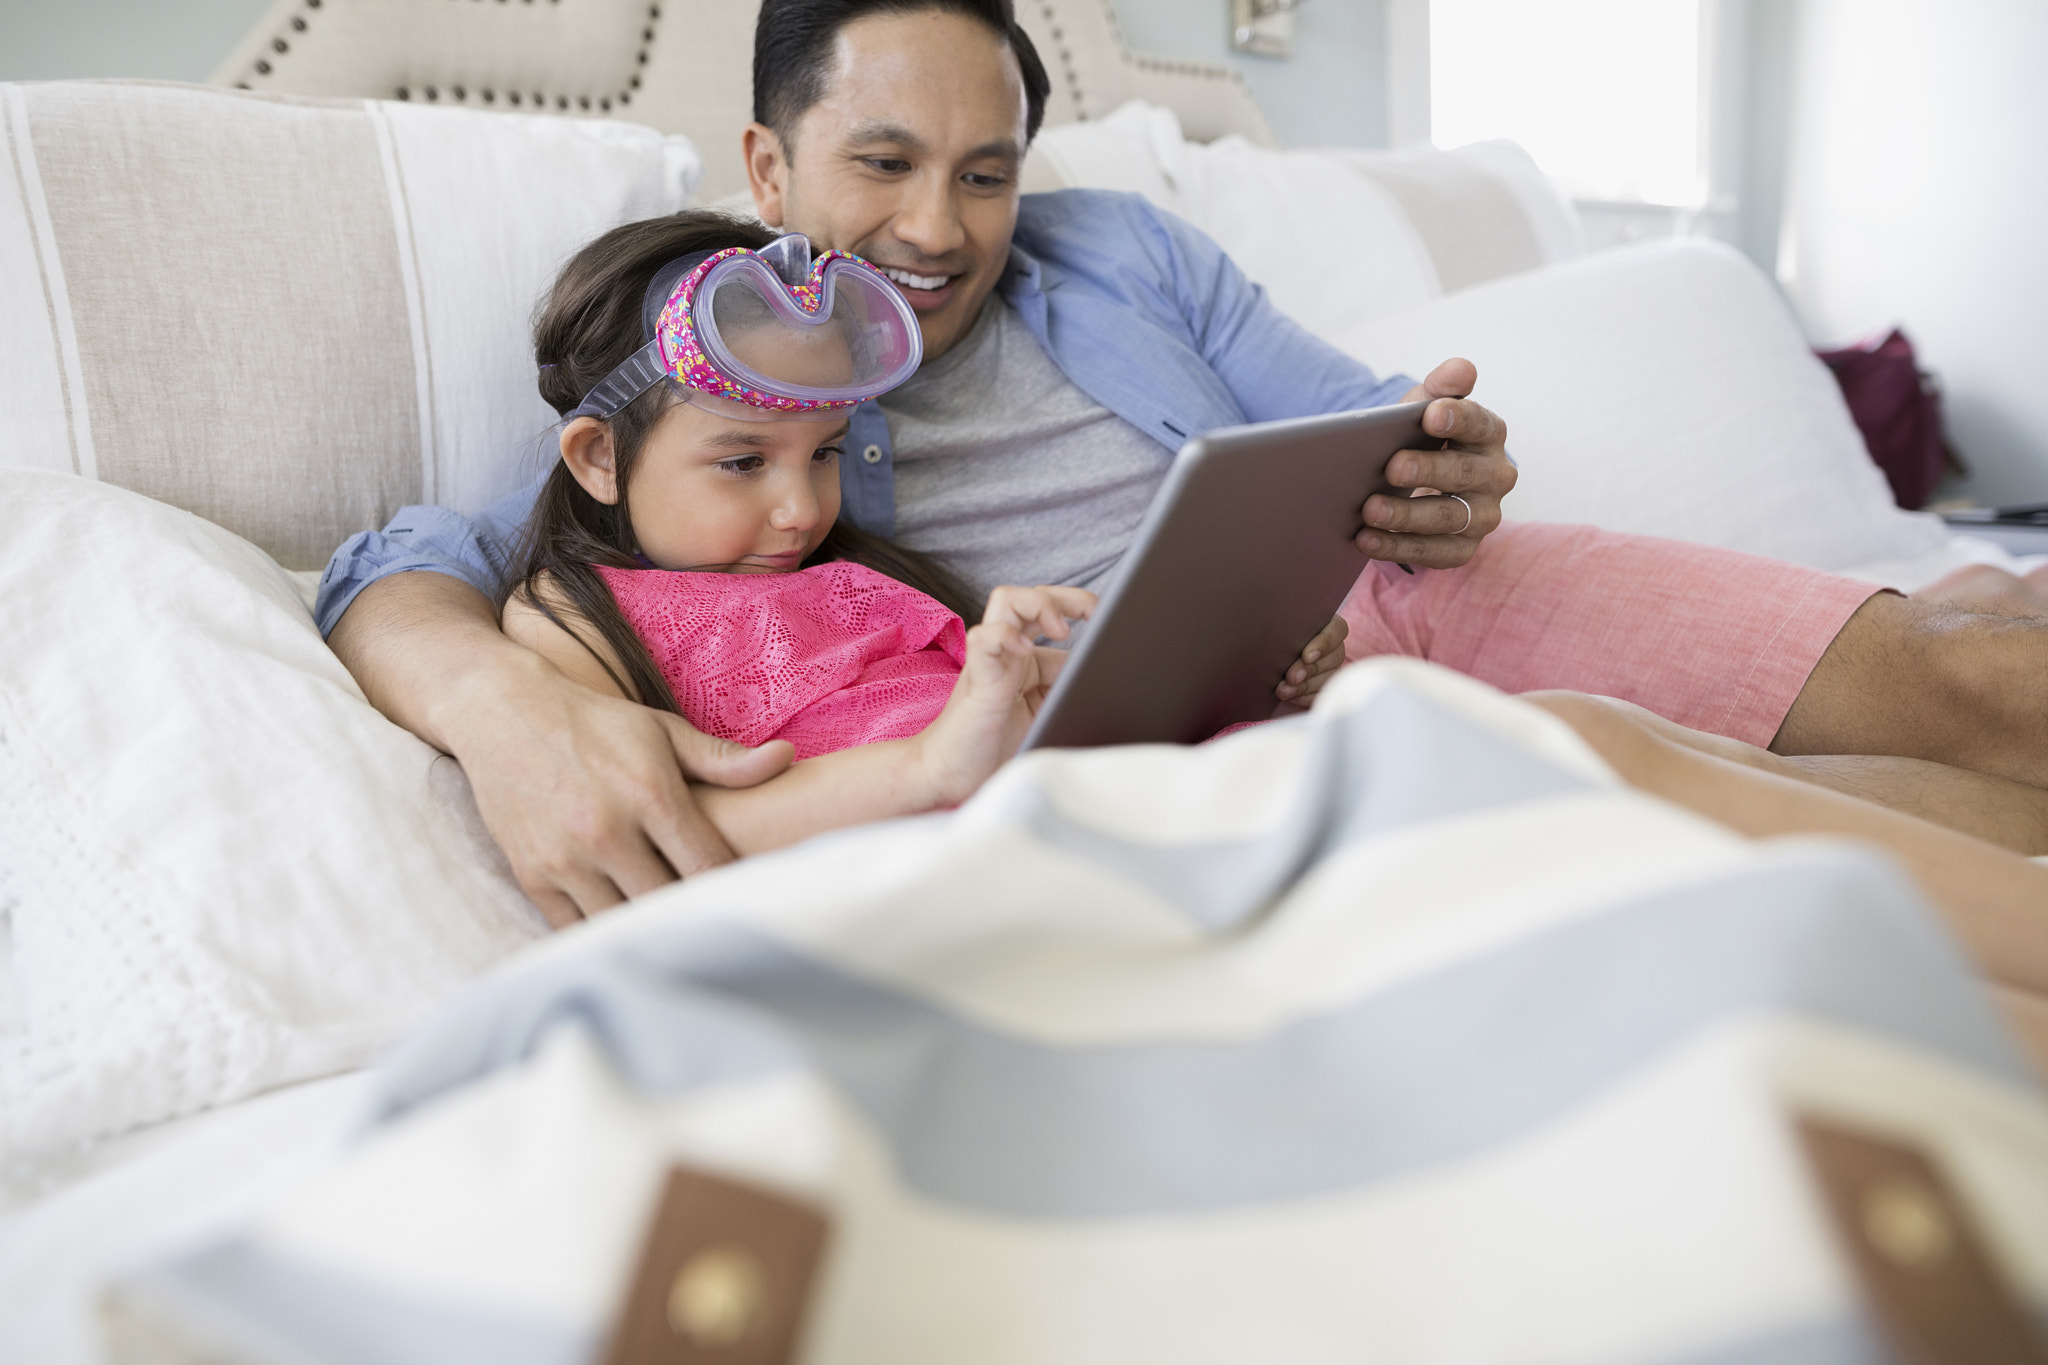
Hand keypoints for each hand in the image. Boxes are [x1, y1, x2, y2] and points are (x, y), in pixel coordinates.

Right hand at [327, 571, 792, 928]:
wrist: (502, 712)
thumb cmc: (596, 723)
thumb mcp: (662, 730)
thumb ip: (723, 760)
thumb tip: (787, 759)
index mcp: (650, 795)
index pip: (708, 867)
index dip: (733, 887)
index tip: (748, 896)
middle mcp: (607, 832)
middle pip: (669, 904)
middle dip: (695, 917)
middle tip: (719, 926)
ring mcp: (565, 858)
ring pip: (623, 925)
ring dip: (649, 932)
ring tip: (675, 936)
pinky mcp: (531, 875)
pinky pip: (576, 929)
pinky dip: (602, 936)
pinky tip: (627, 935)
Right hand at [918, 585, 1094, 803]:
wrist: (950, 776)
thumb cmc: (996, 749)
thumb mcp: (1047, 716)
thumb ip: (1068, 691)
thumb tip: (1111, 676)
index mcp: (1026, 661)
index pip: (1054, 614)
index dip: (1083, 609)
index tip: (1114, 622)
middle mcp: (1009, 653)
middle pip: (1035, 596)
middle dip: (1071, 597)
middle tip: (1096, 614)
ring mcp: (991, 661)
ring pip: (1008, 600)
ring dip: (1039, 603)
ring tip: (1061, 629)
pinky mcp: (977, 679)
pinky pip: (985, 639)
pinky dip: (1005, 635)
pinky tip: (1024, 648)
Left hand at [1275, 614, 1346, 707]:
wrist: (1264, 656)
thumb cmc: (1275, 634)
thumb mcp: (1280, 627)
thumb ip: (1286, 627)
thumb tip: (1275, 629)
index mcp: (1327, 625)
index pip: (1336, 630)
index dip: (1324, 644)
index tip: (1307, 656)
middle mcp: (1334, 647)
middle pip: (1333, 657)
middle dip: (1310, 669)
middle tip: (1291, 677)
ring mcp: (1332, 667)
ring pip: (1328, 678)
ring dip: (1304, 686)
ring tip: (1283, 690)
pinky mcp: (1325, 686)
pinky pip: (1321, 694)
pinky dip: (1305, 697)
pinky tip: (1290, 697)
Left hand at [1354, 357, 1514, 569]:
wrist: (1414, 485)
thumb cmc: (1421, 438)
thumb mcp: (1424, 408)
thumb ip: (1439, 386)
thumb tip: (1462, 368)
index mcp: (1489, 434)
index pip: (1479, 424)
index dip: (1457, 418)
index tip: (1430, 415)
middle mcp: (1496, 476)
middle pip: (1464, 473)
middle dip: (1427, 470)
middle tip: (1391, 467)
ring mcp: (1483, 516)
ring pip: (1448, 518)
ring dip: (1406, 515)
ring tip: (1369, 509)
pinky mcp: (1463, 549)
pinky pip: (1432, 552)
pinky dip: (1397, 547)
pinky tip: (1366, 539)